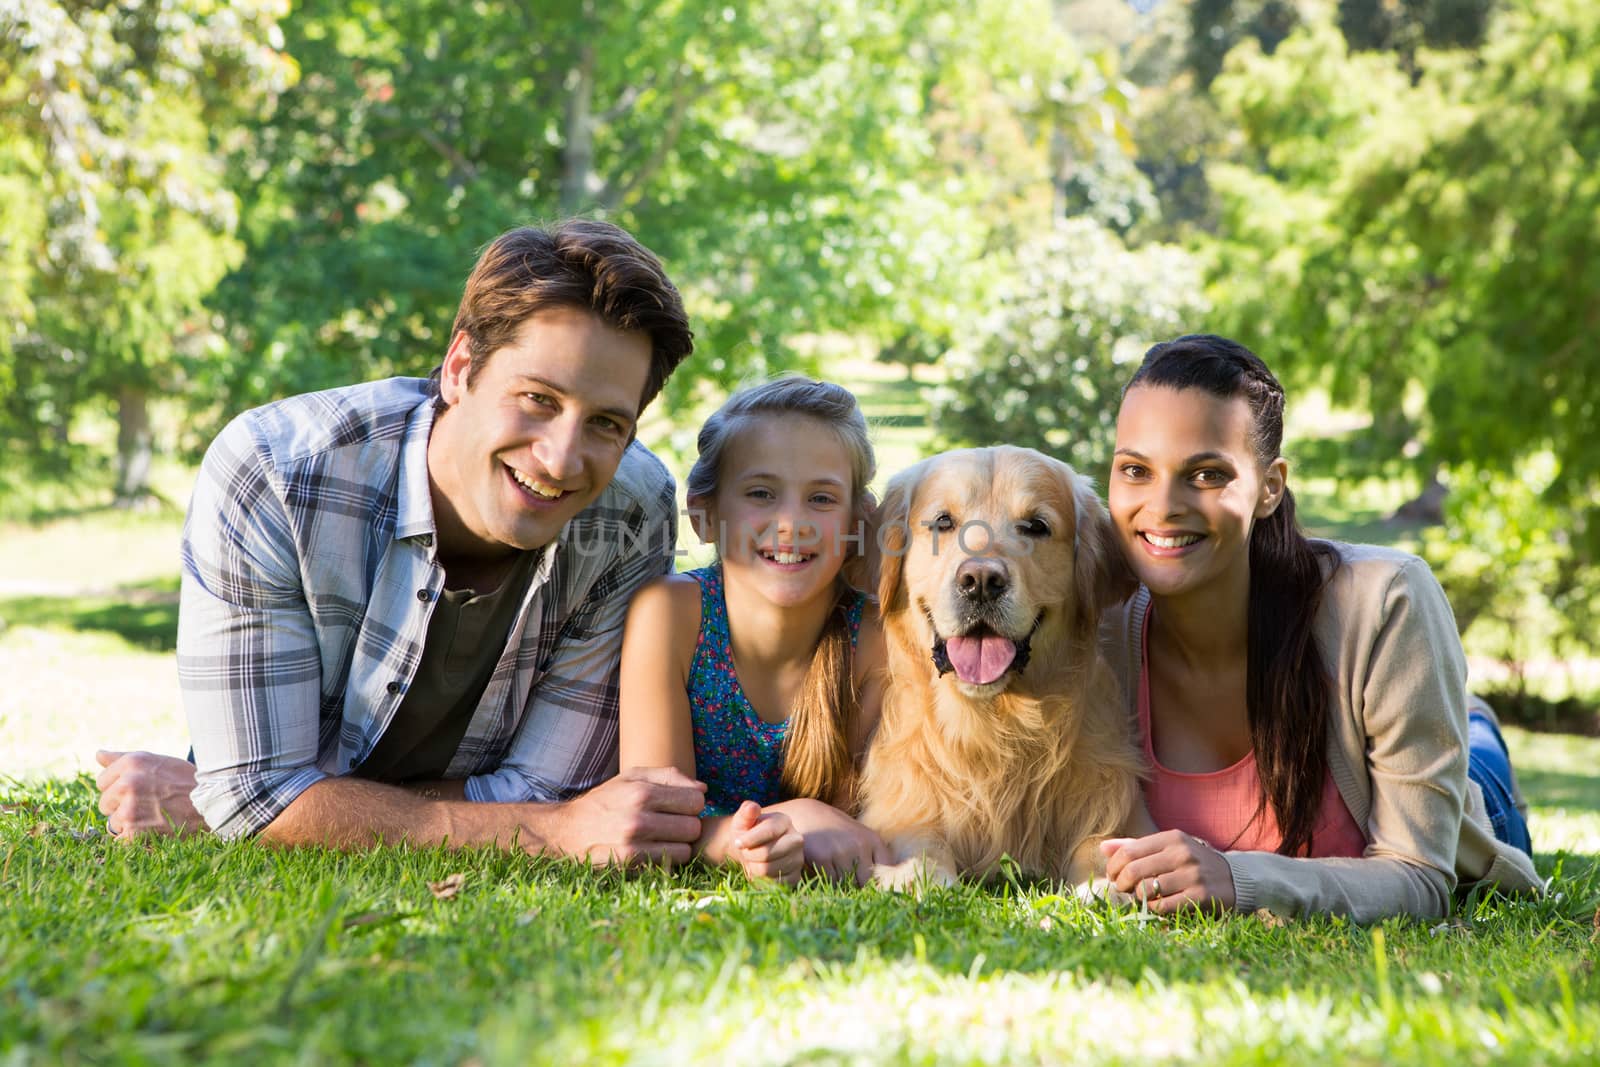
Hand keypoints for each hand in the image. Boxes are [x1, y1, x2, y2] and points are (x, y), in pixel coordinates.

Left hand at [95, 750, 204, 837]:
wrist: (214, 805)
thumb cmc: (187, 781)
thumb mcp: (157, 761)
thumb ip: (124, 759)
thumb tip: (98, 753)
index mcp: (132, 763)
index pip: (102, 781)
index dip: (119, 788)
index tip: (141, 790)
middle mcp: (128, 783)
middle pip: (104, 803)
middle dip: (121, 806)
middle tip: (150, 805)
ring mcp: (130, 809)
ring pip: (113, 823)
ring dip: (130, 824)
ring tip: (156, 817)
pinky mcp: (135, 833)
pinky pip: (120, 841)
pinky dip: (134, 841)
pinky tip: (154, 832)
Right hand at [550, 766, 705, 867]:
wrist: (566, 831)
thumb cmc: (605, 801)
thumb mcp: (631, 777)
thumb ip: (668, 776)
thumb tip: (702, 788)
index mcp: (641, 791)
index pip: (696, 801)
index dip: (691, 805)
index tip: (679, 808)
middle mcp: (638, 816)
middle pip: (693, 826)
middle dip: (686, 826)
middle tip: (670, 826)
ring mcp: (633, 843)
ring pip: (685, 849)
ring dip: (678, 846)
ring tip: (662, 839)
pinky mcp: (628, 865)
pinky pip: (669, 864)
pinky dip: (666, 860)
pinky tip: (653, 852)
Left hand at [726, 800, 803, 883]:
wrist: (753, 851)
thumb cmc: (747, 832)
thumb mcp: (742, 820)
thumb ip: (746, 812)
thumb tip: (752, 808)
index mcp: (784, 821)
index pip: (769, 831)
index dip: (749, 839)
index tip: (737, 843)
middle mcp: (796, 839)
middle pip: (767, 853)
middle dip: (750, 855)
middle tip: (746, 852)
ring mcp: (798, 859)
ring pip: (767, 870)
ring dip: (753, 868)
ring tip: (754, 860)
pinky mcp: (795, 877)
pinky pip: (773, 884)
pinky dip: (762, 880)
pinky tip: (762, 871)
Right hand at [768, 797, 891, 885]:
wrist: (809, 814)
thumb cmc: (839, 832)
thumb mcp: (861, 838)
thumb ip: (874, 860)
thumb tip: (887, 888)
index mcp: (874, 840)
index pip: (885, 874)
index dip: (878, 886)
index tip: (870, 889)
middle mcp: (860, 844)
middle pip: (865, 883)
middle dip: (857, 886)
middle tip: (848, 880)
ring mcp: (841, 850)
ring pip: (846, 884)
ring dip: (840, 884)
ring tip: (834, 869)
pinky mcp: (823, 856)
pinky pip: (830, 882)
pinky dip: (827, 880)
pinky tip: (823, 868)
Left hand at [1100, 830, 1235, 914]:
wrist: (1234, 879)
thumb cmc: (1191, 863)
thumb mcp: (1167, 848)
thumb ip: (1135, 846)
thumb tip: (1103, 847)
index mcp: (1171, 838)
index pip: (1128, 851)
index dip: (1114, 867)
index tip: (1113, 876)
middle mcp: (1182, 853)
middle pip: (1133, 870)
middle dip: (1121, 883)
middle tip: (1123, 889)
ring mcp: (1192, 875)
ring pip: (1146, 890)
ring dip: (1137, 897)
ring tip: (1140, 897)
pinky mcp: (1200, 896)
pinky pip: (1162, 906)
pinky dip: (1153, 908)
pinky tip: (1156, 905)